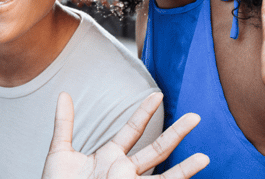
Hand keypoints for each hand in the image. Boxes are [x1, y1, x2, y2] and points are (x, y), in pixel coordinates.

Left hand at [41, 92, 208, 178]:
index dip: (145, 111)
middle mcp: (123, 171)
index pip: (133, 129)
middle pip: (156, 150)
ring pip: (162, 177)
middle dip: (176, 134)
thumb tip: (65, 94)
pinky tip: (180, 177)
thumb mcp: (60, 151)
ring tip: (204, 159)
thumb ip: (64, 123)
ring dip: (183, 169)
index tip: (157, 94)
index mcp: (110, 155)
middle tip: (195, 117)